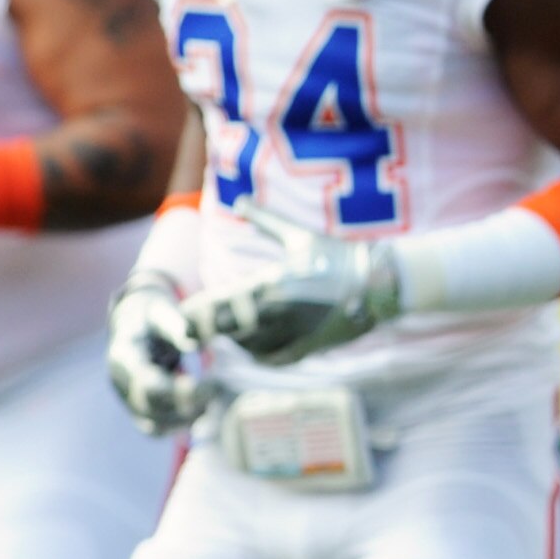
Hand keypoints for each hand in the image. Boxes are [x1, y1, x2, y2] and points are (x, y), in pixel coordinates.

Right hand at [105, 269, 216, 435]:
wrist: (134, 325)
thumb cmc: (153, 317)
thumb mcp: (163, 314)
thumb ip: (176, 327)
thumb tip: (195, 343)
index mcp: (124, 357)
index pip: (147, 384)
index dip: (179, 391)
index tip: (211, 383)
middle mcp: (120, 383)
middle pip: (150, 409)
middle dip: (188, 404)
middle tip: (217, 389)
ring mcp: (126, 399)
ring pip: (154, 425)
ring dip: (186, 419)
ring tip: (212, 399)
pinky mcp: (137, 410)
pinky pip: (156, 430)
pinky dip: (180, 425)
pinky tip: (202, 409)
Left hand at [188, 204, 402, 364]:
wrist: (377, 283)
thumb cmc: (337, 256)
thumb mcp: (299, 236)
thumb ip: (265, 220)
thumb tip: (240, 200)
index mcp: (269, 284)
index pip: (217, 305)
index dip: (194, 313)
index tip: (183, 313)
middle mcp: (277, 312)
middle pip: (226, 330)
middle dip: (209, 329)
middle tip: (197, 327)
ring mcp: (292, 333)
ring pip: (246, 346)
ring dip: (234, 339)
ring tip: (228, 330)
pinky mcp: (307, 348)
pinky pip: (271, 358)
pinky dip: (258, 352)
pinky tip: (256, 342)